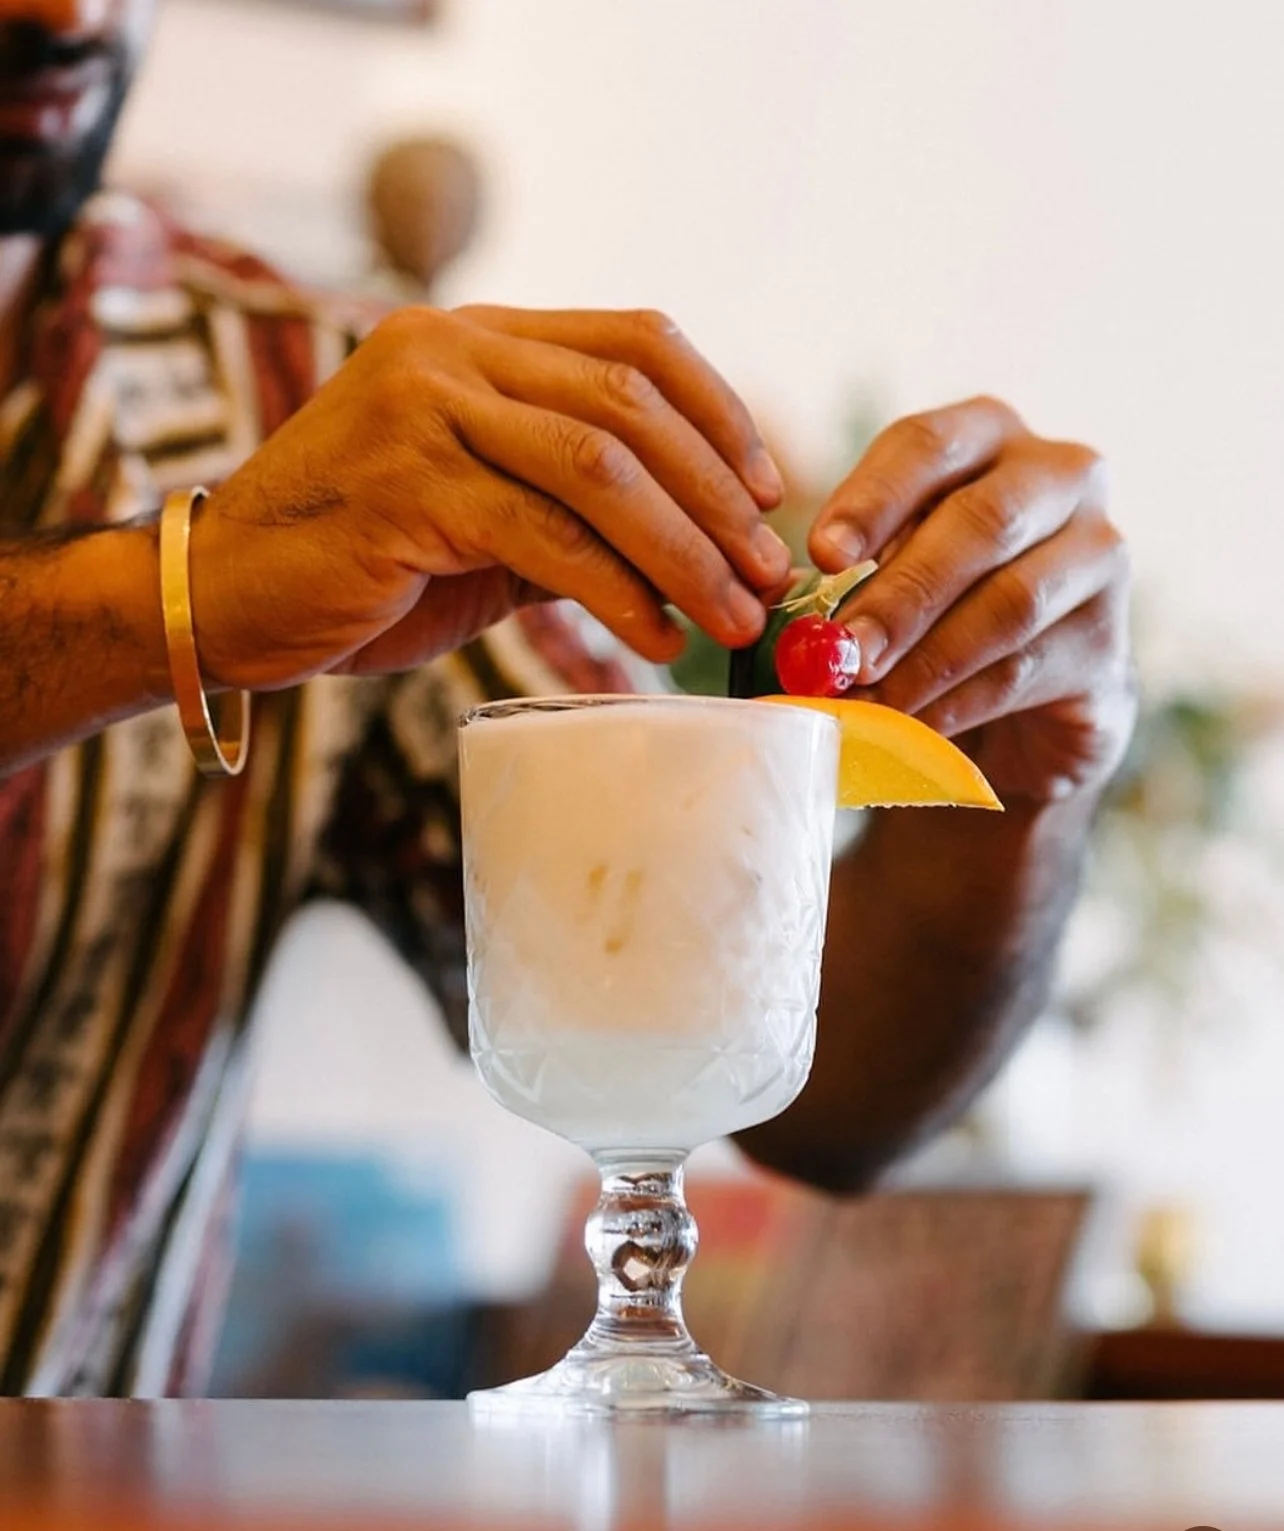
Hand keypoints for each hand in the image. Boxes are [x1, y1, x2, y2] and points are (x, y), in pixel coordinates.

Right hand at [191, 305, 789, 688]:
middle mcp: (451, 351)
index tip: (767, 492)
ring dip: (686, 551)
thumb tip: (699, 541)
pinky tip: (654, 639)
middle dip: (718, 497)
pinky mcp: (406, 486)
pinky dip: (617, 594)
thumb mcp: (479, 510)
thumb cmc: (359, 562)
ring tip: (734, 616)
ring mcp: (423, 409)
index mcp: (476, 338)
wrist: (220, 597)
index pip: (635, 341)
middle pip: (632, 403)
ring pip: (601, 468)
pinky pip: (546, 538)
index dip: (719, 414)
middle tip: (768, 574)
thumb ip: (567, 501)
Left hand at [809, 396, 1135, 804]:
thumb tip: (786, 604)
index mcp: (987, 436)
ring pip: (1011, 603)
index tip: (823, 554)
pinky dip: (956, 703)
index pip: (926, 444)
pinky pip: (1026, 671)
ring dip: (927, 657)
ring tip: (866, 697)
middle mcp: (1060, 477)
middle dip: (901, 592)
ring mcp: (1099, 557)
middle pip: (981, 522)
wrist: (1023, 704)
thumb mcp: (883, 574)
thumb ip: (846, 576)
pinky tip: (909, 727)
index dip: (872, 498)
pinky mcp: (1108, 645)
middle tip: (843, 649)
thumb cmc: (934, 610)